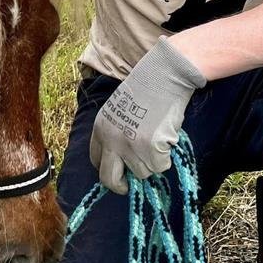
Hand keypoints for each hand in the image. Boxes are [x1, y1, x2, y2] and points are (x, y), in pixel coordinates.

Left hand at [89, 40, 205, 193]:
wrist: (162, 76)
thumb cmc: (146, 90)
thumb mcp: (120, 111)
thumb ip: (117, 134)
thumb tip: (125, 161)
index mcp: (101, 129)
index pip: (96, 160)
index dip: (107, 168)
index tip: (118, 172)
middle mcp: (111, 140)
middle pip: (109, 179)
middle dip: (120, 186)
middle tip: (130, 185)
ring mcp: (130, 147)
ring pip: (142, 172)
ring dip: (152, 161)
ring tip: (157, 138)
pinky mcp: (150, 149)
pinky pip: (160, 166)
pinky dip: (166, 157)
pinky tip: (166, 137)